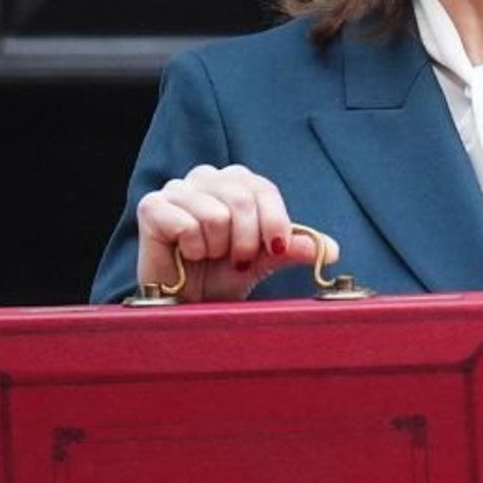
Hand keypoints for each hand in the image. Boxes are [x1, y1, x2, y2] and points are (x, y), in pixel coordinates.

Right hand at [134, 164, 335, 302]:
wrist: (186, 305)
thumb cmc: (221, 277)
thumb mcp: (264, 262)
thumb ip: (292, 249)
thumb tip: (331, 250)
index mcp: (236, 182)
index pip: (264, 189)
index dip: (274, 223)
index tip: (274, 250)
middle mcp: (206, 177)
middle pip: (241, 199)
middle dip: (245, 242)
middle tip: (235, 260)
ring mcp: (177, 189)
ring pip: (215, 215)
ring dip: (216, 249)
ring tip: (206, 256)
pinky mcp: (152, 206)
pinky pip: (186, 224)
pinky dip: (192, 248)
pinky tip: (185, 254)